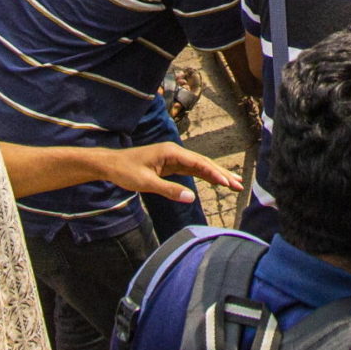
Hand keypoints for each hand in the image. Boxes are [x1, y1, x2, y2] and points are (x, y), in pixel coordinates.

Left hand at [101, 142, 240, 200]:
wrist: (111, 165)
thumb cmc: (126, 171)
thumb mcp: (146, 183)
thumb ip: (169, 190)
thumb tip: (191, 198)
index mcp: (171, 152)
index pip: (198, 163)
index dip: (214, 173)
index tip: (227, 183)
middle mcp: (175, 152)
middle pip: (204, 162)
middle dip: (222, 174)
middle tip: (239, 185)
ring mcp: (173, 158)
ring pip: (200, 166)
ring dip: (216, 175)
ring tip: (234, 184)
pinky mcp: (170, 165)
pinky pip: (191, 171)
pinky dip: (204, 176)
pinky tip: (215, 181)